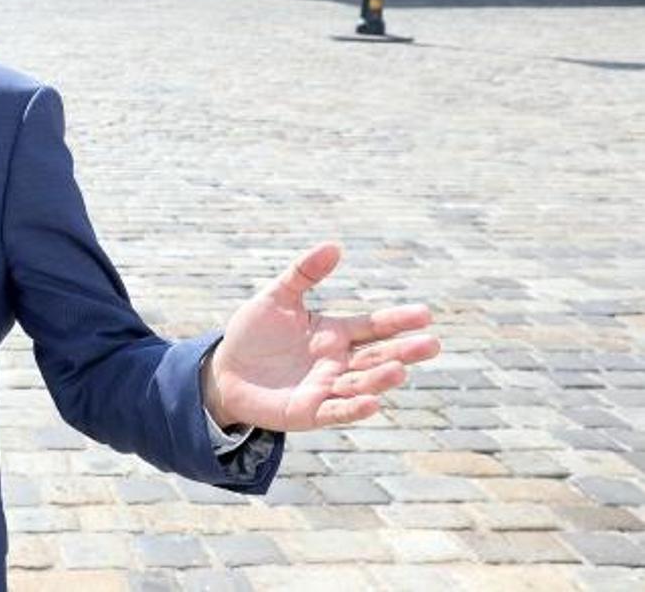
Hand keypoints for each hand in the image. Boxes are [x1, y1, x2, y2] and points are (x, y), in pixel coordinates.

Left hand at [202, 241, 439, 431]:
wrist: (225, 372)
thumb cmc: (253, 334)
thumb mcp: (276, 298)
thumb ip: (303, 273)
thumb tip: (334, 246)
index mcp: (335, 333)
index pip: (373, 326)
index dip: (398, 321)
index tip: (425, 314)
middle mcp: (338, 362)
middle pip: (378, 356)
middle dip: (404, 351)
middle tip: (432, 344)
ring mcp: (328, 388)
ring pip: (362, 384)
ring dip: (381, 378)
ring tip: (400, 369)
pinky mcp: (311, 411)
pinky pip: (337, 411)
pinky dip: (354, 408)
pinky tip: (372, 402)